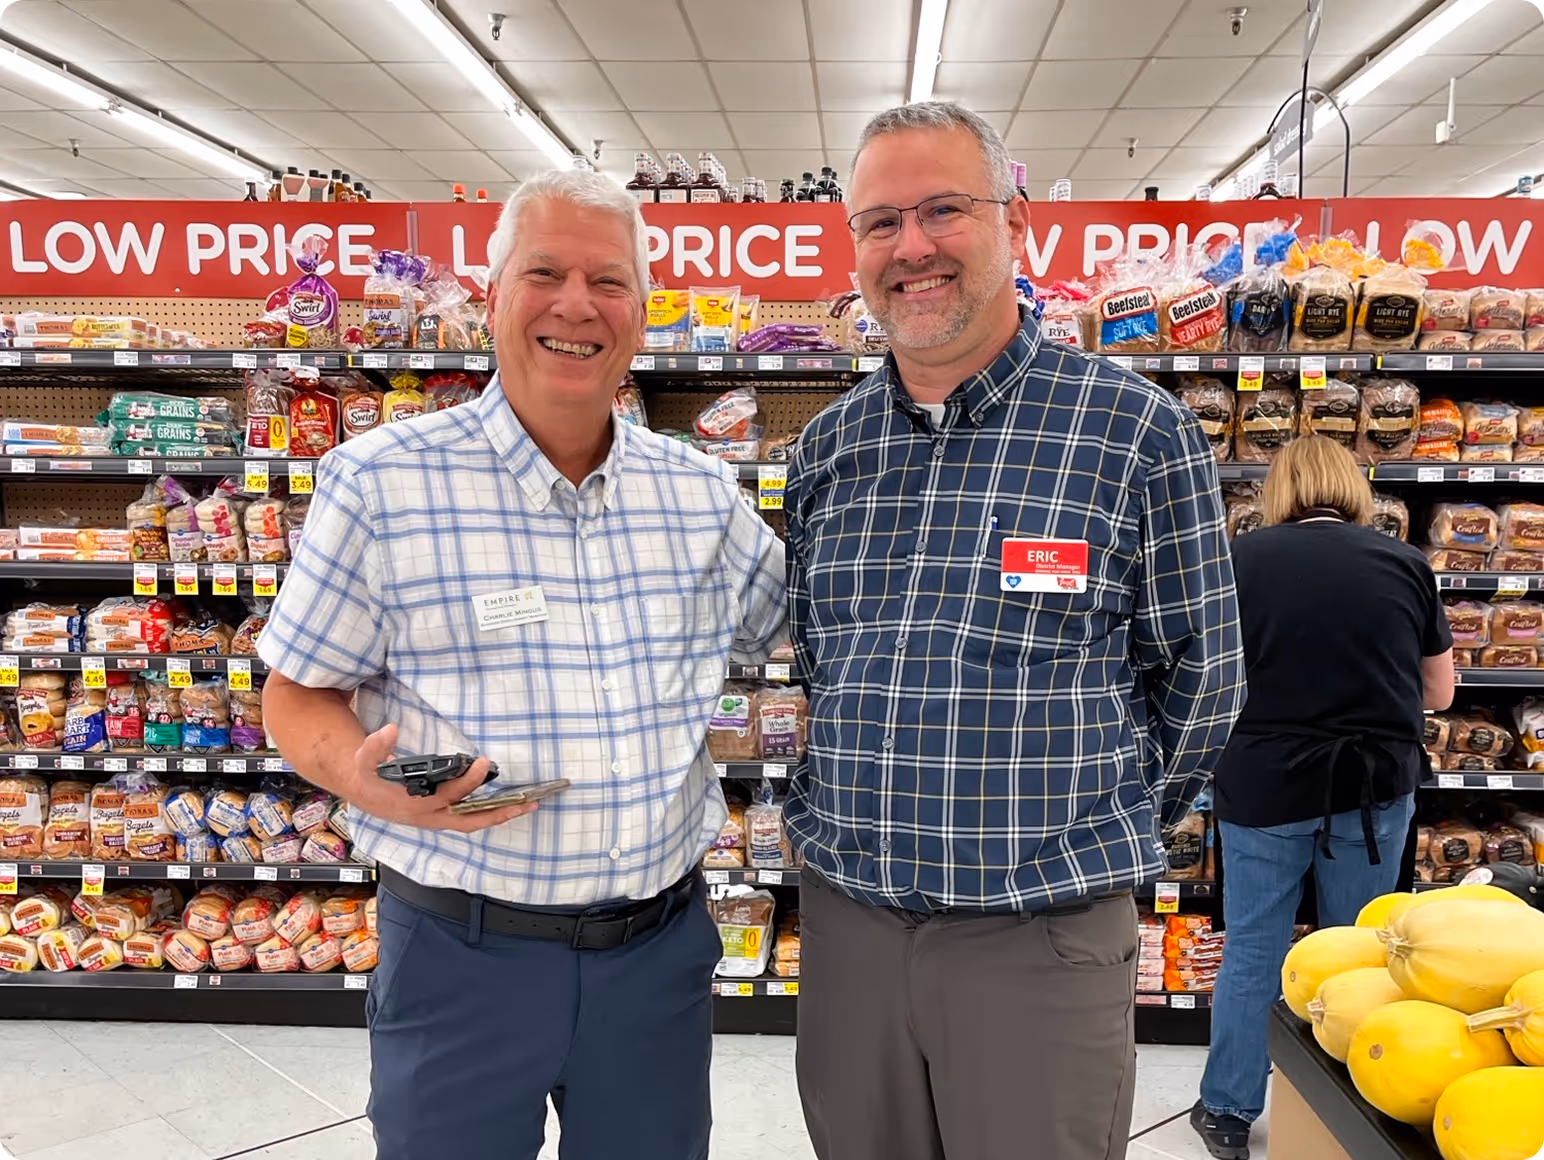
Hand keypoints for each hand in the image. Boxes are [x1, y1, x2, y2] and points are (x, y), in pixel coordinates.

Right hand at [342, 724, 537, 832]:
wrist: (365, 793)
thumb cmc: (369, 777)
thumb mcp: (365, 760)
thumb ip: (376, 745)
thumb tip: (391, 730)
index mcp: (415, 804)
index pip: (449, 795)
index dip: (468, 780)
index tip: (483, 762)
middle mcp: (430, 816)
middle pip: (470, 821)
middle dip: (498, 813)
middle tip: (525, 803)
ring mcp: (437, 819)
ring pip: (472, 823)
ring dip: (499, 816)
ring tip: (526, 806)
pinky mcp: (442, 817)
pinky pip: (469, 819)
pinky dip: (489, 813)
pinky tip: (507, 804)